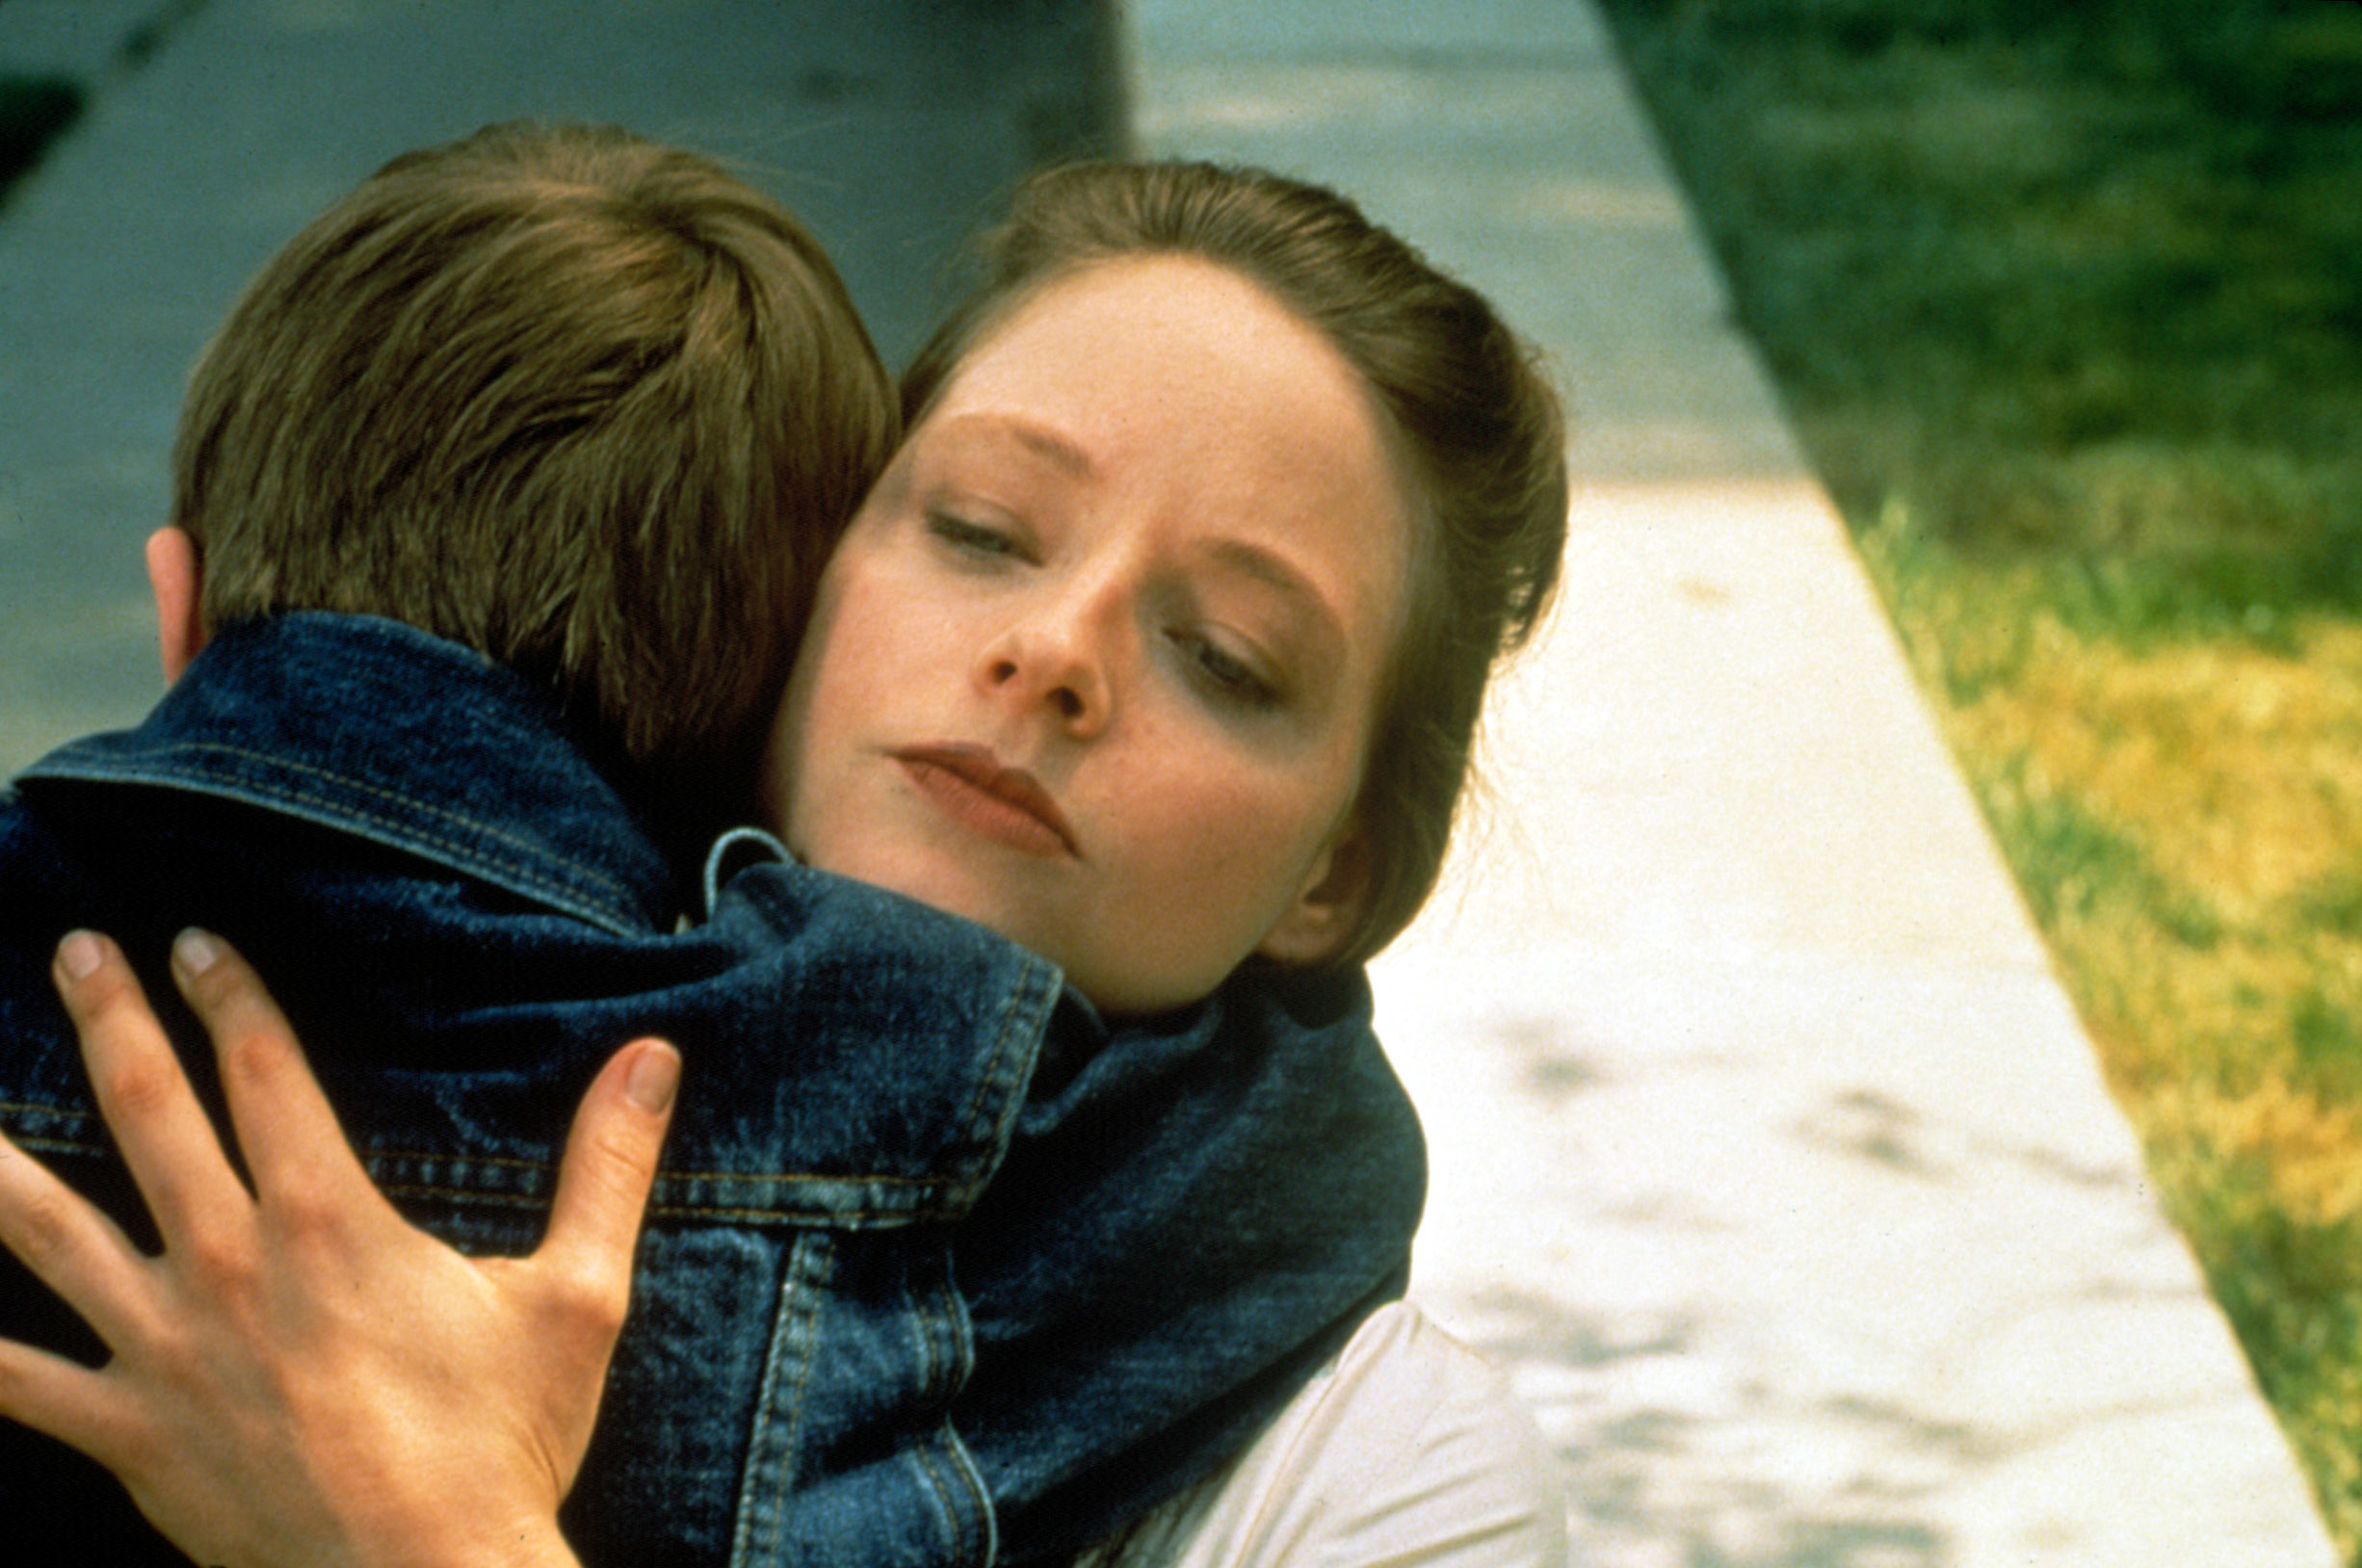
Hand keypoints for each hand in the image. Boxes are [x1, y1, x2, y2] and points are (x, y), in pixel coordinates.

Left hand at [0, 930, 680, 1567]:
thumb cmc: (501, 1445)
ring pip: (49, 1234)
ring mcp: (164, 1353)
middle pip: (150, 1115)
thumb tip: (654, 1059)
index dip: (229, 995)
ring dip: (0, 1157)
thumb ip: (608, 1169)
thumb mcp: (578, 1299)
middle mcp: (228, 1268)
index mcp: (328, 1224)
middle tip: (77, 949)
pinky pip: (19, 1385)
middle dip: (112, 1020)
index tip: (194, 938)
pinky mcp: (129, 1435)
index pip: (266, 1072)